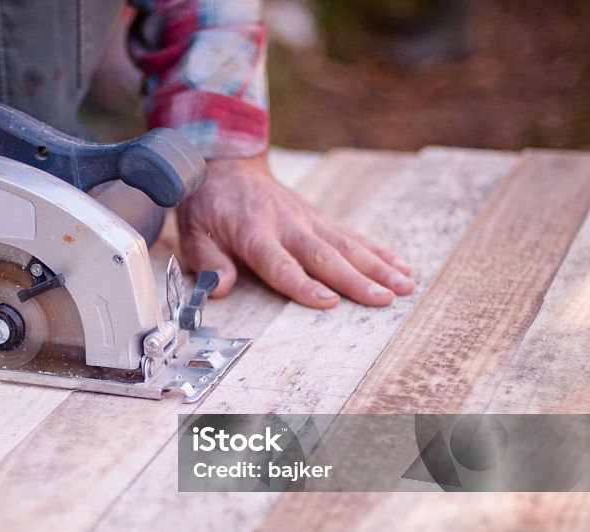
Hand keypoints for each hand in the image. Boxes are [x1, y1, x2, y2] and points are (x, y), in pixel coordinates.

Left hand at [177, 154, 413, 307]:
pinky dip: (378, 251)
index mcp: (254, 232)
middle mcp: (287, 225)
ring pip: (347, 246)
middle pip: (324, 256)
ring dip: (378, 267)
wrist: (227, 164)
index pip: (280, 263)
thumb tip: (220, 288)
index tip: (328, 301)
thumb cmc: (209, 204)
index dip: (303, 284)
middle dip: (356, 280)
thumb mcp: (192, 232)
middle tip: (384, 299)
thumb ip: (207, 261)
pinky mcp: (319, 218)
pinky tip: (402, 266)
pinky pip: (352, 236)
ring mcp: (307, 220)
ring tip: (404, 287)